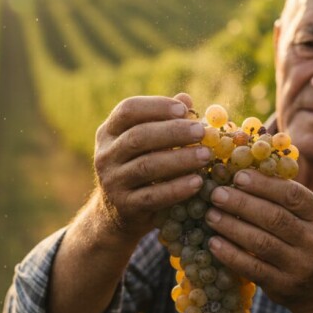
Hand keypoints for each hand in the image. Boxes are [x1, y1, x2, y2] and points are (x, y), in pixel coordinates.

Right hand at [92, 93, 209, 241]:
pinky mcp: (125, 206)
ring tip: (206, 155)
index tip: (184, 110)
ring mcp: (112, 182)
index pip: (127, 110)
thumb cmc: (141, 168)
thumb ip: (164, 122)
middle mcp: (105, 155)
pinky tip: (197, 182)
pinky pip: (153, 196)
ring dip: (180, 159)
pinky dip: (177, 188)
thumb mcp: (147, 144)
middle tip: (201, 132)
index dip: (156, 106)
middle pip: (138, 137)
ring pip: (146, 166)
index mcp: (109, 132)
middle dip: (173, 132)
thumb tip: (185, 99)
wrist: (119, 213)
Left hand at [203, 169, 312, 312]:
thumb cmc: (308, 241)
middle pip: (274, 217)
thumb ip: (285, 197)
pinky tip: (214, 243)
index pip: (292, 195)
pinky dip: (230, 254)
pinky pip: (252, 268)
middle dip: (241, 203)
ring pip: (261, 242)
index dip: (263, 184)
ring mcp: (301, 266)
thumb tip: (244, 169)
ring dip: (231, 227)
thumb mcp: (310, 218)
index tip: (238, 176)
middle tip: (217, 194)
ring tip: (211, 215)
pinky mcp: (283, 286)